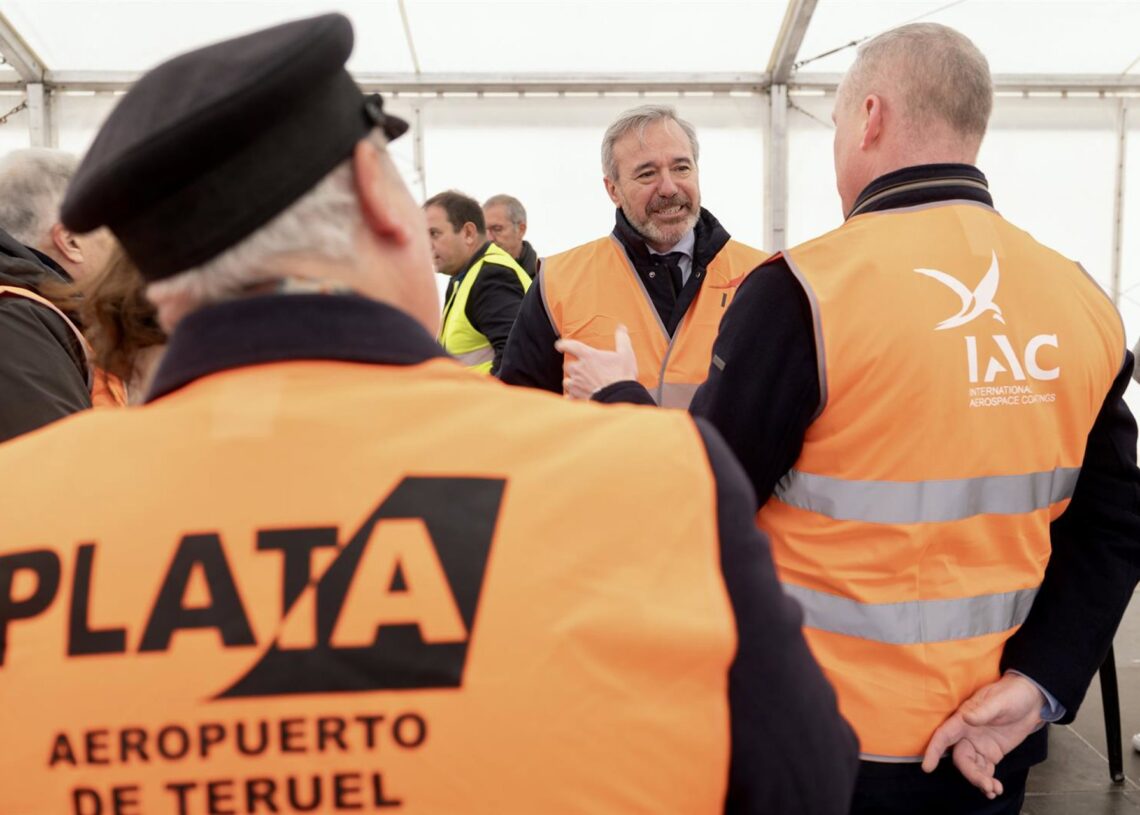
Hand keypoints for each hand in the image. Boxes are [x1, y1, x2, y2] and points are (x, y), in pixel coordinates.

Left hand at [555, 325, 638, 399]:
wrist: (620, 398)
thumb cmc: (622, 376)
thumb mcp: (626, 354)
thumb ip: (622, 339)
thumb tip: (621, 328)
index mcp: (588, 356)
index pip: (570, 346)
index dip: (563, 344)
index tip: (560, 345)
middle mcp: (578, 369)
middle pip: (567, 365)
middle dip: (573, 366)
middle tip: (581, 368)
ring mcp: (576, 384)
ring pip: (566, 381)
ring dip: (571, 381)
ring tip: (580, 382)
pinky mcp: (577, 397)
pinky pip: (568, 397)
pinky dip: (571, 396)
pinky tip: (576, 397)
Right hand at [922, 673, 1045, 798]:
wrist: (1031, 699)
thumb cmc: (1011, 694)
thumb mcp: (999, 701)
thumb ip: (983, 712)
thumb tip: (966, 717)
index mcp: (963, 719)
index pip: (944, 735)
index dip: (934, 750)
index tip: (927, 767)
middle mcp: (967, 734)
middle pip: (961, 758)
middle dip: (971, 774)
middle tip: (986, 785)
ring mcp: (980, 745)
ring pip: (973, 767)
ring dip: (980, 781)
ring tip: (993, 790)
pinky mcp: (992, 753)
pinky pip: (985, 770)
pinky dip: (989, 782)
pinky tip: (996, 789)